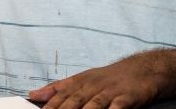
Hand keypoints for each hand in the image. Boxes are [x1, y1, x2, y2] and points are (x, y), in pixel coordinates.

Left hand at [28, 52, 165, 108]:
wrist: (141, 69)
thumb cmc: (107, 78)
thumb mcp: (81, 79)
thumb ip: (57, 88)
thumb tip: (33, 94)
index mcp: (79, 83)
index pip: (60, 97)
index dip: (49, 107)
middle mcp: (92, 87)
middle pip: (74, 101)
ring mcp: (110, 92)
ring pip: (94, 105)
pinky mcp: (127, 97)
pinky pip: (118, 107)